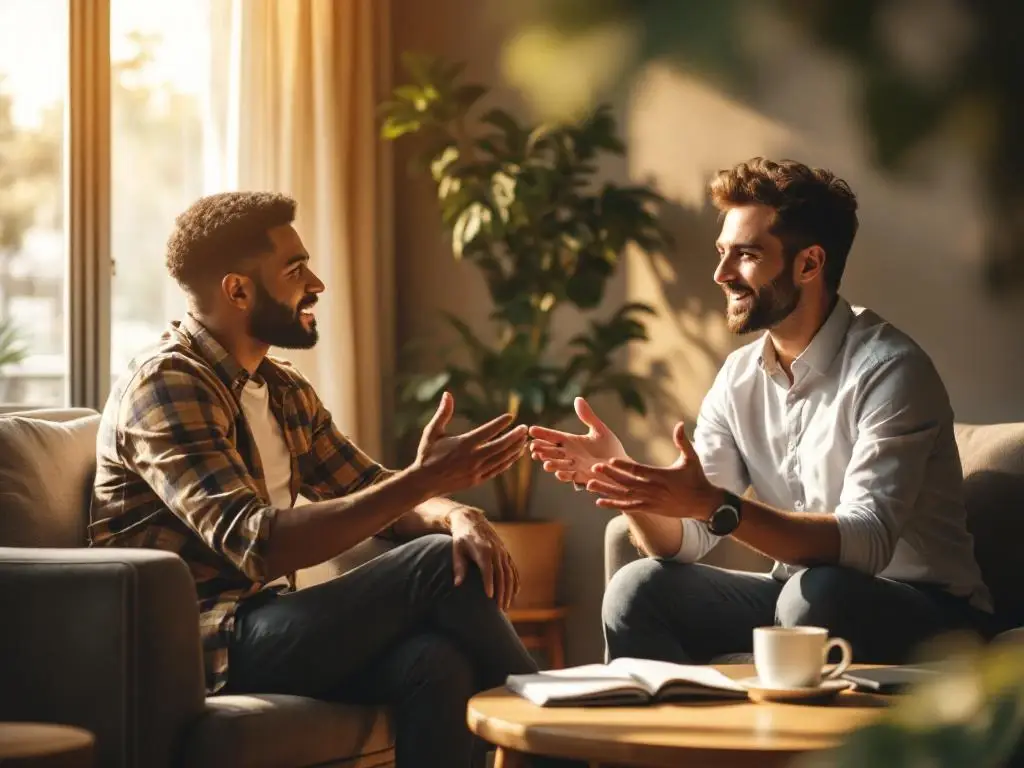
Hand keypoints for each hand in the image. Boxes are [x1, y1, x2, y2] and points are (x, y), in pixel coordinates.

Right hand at [414, 392, 527, 495]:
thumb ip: (442, 413)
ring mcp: (476, 471)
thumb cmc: (427, 454)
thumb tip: (447, 394)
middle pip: (500, 446)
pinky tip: (514, 455)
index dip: (500, 423)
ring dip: (514, 449)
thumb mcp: (432, 432)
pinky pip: (497, 470)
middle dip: (514, 437)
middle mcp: (472, 458)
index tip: (510, 416)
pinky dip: (507, 462)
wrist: (423, 482)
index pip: (488, 431)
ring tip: (524, 440)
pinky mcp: (477, 480)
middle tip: (525, 428)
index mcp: (463, 444)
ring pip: (501, 459)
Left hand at [449, 507, 518, 609]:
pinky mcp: (505, 553)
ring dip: (509, 590)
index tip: (489, 597)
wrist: (471, 520)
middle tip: (500, 609)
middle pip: (501, 574)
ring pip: (509, 573)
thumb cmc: (461, 537)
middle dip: (502, 592)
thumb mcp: (456, 550)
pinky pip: (513, 569)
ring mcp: (502, 552)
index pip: (488, 569)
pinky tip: (515, 593)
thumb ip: (459, 567)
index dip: (489, 583)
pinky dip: (515, 581)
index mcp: (483, 550)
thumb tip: (457, 584)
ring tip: (507, 606)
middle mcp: (495, 551)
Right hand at [528, 397, 627, 487]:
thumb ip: (588, 416)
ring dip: (552, 465)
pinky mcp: (584, 478)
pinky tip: (559, 474)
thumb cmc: (610, 448)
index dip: (543, 434)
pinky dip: (566, 476)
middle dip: (542, 451)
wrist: (621, 466)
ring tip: (545, 464)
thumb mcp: (599, 430)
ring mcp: (576, 467)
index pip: (554, 436)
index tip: (531, 429)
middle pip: (553, 452)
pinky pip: (573, 478)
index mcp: (571, 442)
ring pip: (560, 466)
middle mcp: (570, 455)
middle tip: (532, 448)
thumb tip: (577, 398)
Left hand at [587, 422, 718, 516]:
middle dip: (609, 475)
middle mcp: (653, 489)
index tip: (609, 460)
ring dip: (606, 491)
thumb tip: (680, 423)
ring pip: (624, 496)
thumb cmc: (697, 478)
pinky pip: (629, 507)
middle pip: (627, 482)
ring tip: (589, 485)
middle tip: (593, 468)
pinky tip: (599, 501)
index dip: (623, 466)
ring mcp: (651, 501)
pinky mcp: (650, 509)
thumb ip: (683, 441)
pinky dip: (614, 504)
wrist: (703, 504)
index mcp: (661, 475)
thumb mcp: (692, 458)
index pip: (638, 470)